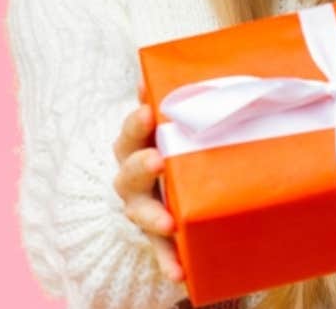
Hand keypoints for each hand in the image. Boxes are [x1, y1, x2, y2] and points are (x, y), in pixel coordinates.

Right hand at [113, 82, 184, 282]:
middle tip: (157, 160)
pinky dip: (168, 262)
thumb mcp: (172, 126)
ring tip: (168, 223)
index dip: (137, 121)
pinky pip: (160, 252)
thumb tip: (207, 60)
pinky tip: (180, 275)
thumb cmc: (171, 148)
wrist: (152, 190)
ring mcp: (141, 209)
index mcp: (136, 146)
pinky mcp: (156, 236)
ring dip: (153, 217)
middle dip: (141, 165)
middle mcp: (132, 178)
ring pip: (140, 213)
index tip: (146, 108)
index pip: (131, 130)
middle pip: (129, 171)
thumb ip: (181, 102)